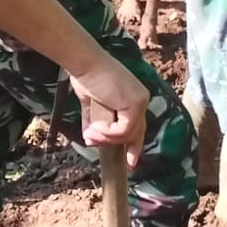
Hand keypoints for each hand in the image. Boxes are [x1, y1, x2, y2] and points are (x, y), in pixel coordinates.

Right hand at [68, 52, 149, 167]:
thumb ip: (94, 122)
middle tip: (124, 163)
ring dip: (106, 138)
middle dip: (129, 149)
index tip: (130, 162)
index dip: (133, 144)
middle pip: (137, 132)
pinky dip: (109, 133)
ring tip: (90, 134)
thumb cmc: (86, 77)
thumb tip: (89, 140)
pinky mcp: (136, 104)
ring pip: (128, 134)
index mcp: (133, 97)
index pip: (137, 125)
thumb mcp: (91, 105)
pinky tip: (95, 128)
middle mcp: (141, 99)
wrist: (85, 62)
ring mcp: (140, 102)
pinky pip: (124, 130)